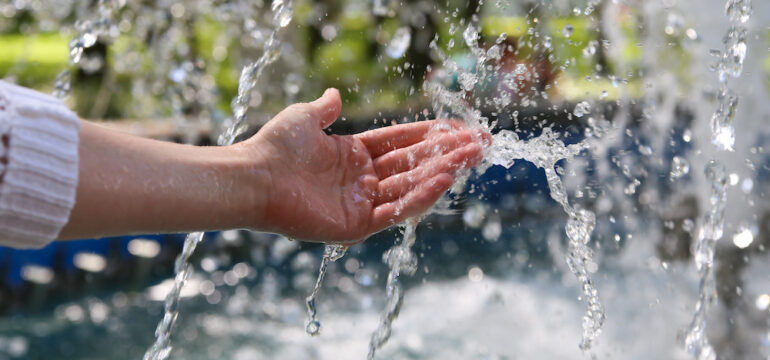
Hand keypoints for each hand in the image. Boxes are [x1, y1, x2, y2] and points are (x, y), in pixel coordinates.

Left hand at [240, 88, 484, 243]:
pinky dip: (419, 197)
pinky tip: (443, 179)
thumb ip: (325, 110)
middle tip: (480, 144)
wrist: (254, 177)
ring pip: (410, 187)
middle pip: (413, 165)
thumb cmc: (275, 147)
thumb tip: (335, 94)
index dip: (429, 136)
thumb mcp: (304, 118)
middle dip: (447, 153)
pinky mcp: (357, 226)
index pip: (400, 144)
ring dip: (441, 172)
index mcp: (353, 155)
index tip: (458, 128)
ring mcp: (361, 204)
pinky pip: (395, 212)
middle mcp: (362, 180)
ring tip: (470, 158)